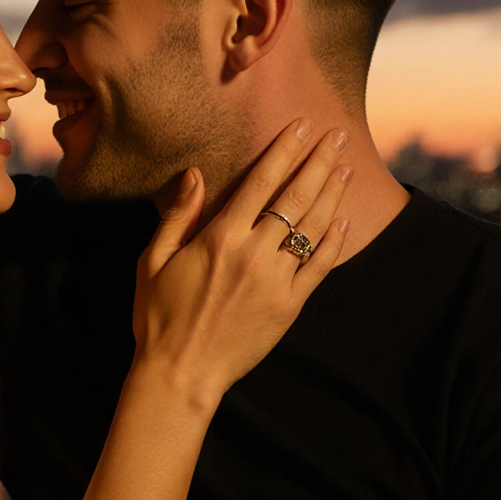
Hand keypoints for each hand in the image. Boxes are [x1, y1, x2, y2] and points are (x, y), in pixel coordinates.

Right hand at [134, 119, 351, 409]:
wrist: (180, 373)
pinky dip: (335, 240)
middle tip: (338, 136)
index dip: (284, 150)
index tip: (302, 125)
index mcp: (220, 237)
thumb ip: (177, 215)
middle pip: (296, 197)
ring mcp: (276, 281)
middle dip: (319, 162)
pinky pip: (320, 267)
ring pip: (313, 227)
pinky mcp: (289, 306)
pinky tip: (345, 218)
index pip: (261, 182)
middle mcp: (253, 254)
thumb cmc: (158, 316)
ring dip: (333, 193)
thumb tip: (195, 173)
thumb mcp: (153, 260)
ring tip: (347, 167)